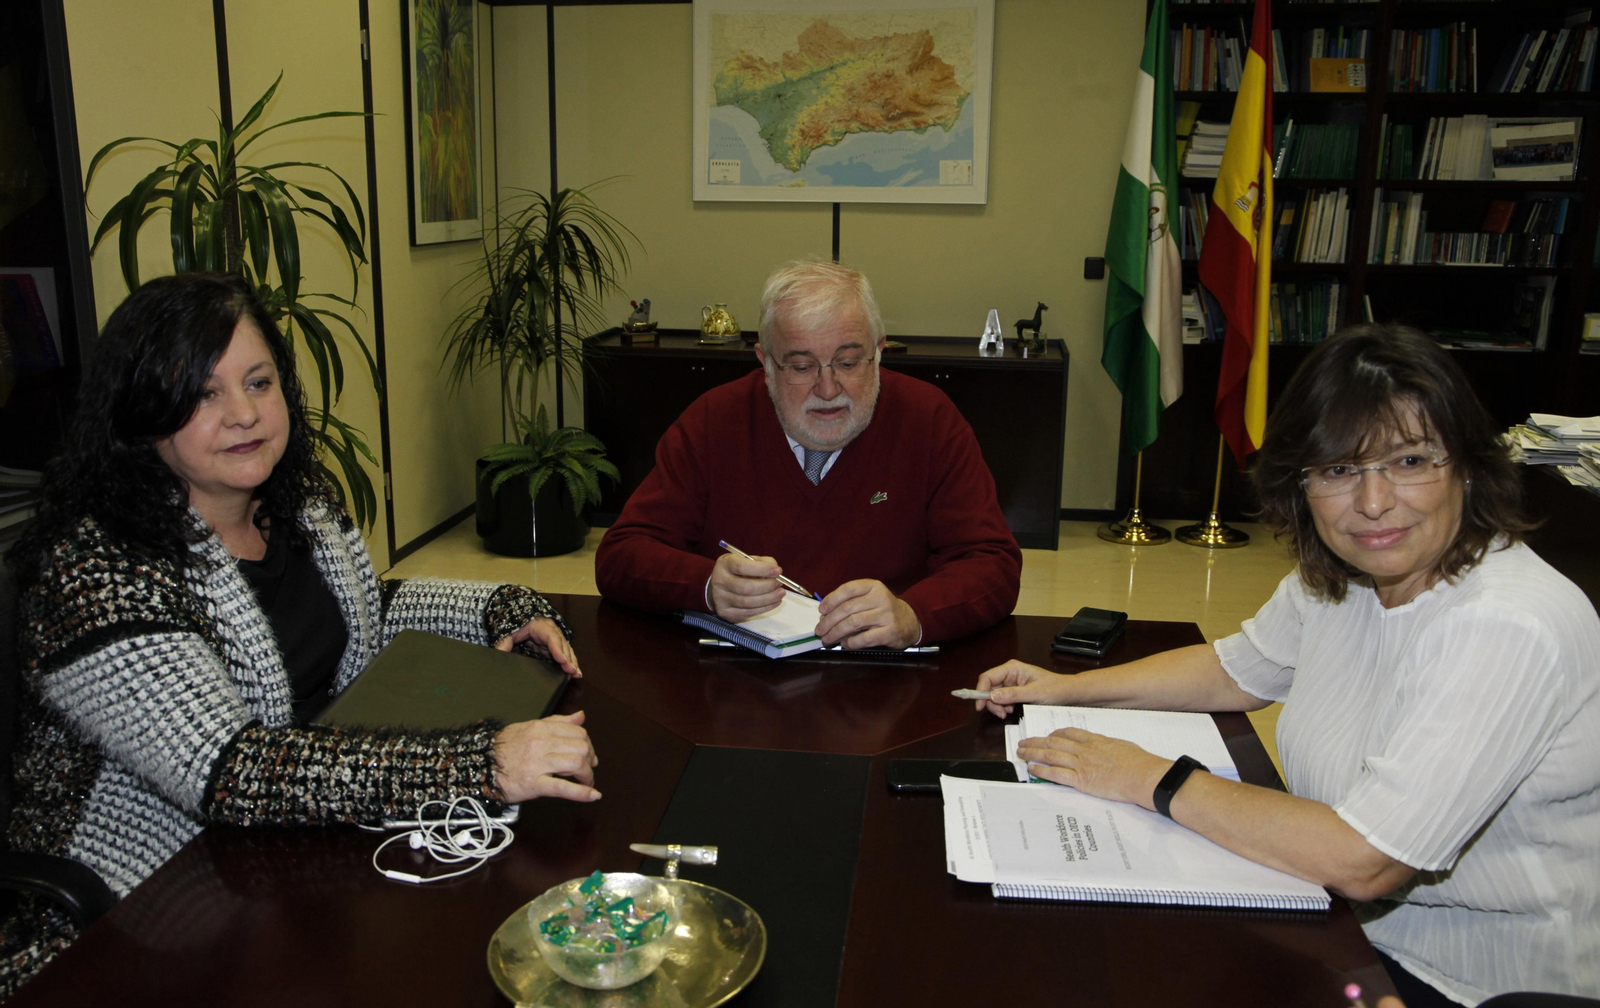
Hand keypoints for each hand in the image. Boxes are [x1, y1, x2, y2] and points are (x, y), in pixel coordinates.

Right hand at [493, 711, 599, 803]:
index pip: (577, 732)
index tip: (588, 753)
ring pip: (576, 764)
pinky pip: (564, 788)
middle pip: (581, 747)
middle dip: (590, 759)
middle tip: (589, 768)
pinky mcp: (534, 784)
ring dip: (587, 775)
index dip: (588, 744)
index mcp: (541, 729)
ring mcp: (538, 764)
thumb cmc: (503, 748)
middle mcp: (542, 743)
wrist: (480, 765)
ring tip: (587, 782)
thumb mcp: (530, 728)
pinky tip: (593, 795)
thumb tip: (580, 716)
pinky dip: (582, 793)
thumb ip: (557, 722)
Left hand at [496, 616, 580, 676]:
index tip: (561, 660)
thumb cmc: (517, 623)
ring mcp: (555, 638)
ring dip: (572, 662)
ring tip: (576, 674)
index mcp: (541, 626)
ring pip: (566, 650)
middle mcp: (552, 631)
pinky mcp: (554, 646)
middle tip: (571, 671)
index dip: (557, 649)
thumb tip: (498, 654)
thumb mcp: (508, 632)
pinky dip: (570, 662)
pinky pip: (565, 653)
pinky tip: (575, 672)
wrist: (520, 615)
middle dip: (568, 658)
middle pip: (562, 645)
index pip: (551, 637)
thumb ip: (503, 643)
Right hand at [708, 551, 784, 621]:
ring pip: (748, 602)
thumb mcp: (747, 560)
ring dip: (768, 598)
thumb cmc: (738, 572)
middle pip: (746, 587)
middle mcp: (719, 581)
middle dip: (767, 586)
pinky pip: (748, 612)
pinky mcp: (726, 613)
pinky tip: (774, 602)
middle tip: (779, 584)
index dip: (762, 569)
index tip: (778, 571)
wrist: (719, 588)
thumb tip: (776, 571)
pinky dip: (765, 608)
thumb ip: (762, 562)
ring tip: (780, 593)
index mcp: (724, 564)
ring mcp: (721, 599)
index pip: (742, 567)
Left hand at [816, 579, 920, 649]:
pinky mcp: (889, 632)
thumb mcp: (871, 598)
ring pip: (853, 623)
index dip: (832, 599)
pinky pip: (864, 638)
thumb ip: (851, 602)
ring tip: (827, 638)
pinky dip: (850, 642)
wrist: (910, 621)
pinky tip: (844, 644)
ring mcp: (886, 615)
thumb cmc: (883, 610)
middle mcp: (880, 598)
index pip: (849, 589)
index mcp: (873, 586)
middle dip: (830, 620)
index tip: (822, 610)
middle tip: (819, 629)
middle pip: (848, 608)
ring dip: (836, 632)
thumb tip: (825, 615)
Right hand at [974, 659, 1074, 717]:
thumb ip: (1013, 694)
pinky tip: (1012, 710)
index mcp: (1012, 668)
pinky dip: (1004, 706)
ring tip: (1008, 713)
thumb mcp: (1034, 694)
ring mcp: (1011, 682)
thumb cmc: (1055, 689)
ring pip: (994, 695)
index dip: (981, 691)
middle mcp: (1009, 674)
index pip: (988, 677)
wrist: (1068, 693)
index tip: (980, 706)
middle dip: (991, 701)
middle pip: (989, 687)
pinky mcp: (1015, 690)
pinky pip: (1002, 699)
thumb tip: (992, 696)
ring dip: (998, 706)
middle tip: (1001, 714)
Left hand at [1015, 728, 1169, 809]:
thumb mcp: (1122, 746)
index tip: (1047, 735)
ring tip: (1021, 752)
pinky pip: (1056, 774)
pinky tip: (1032, 768)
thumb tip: (1107, 747)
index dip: (1054, 733)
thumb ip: (1109, 745)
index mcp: (1095, 741)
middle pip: (1054, 742)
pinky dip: (1042, 770)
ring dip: (1033, 752)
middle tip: (1023, 741)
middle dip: (1036, 741)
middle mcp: (1085, 750)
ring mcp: (1082, 764)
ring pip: (1051, 755)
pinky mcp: (1081, 780)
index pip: (1069, 733)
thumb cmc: (1139, 762)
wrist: (1143, 775)